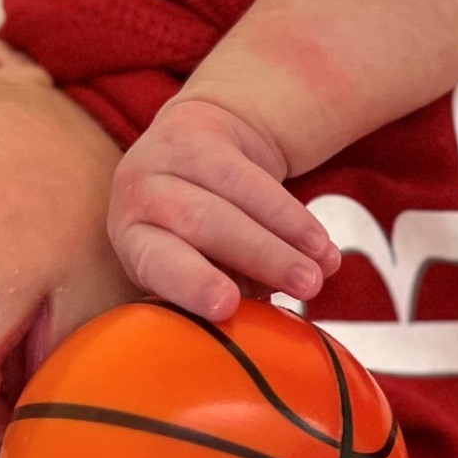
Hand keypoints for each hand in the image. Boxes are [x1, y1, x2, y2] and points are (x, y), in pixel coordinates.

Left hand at [106, 94, 341, 322]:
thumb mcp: (199, 265)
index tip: (227, 305)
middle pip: (200, 223)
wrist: (198, 149)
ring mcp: (166, 156)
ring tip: (324, 268)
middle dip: (259, 255)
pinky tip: (320, 241)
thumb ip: (226, 290)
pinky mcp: (202, 131)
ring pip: (233, 197)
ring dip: (287, 235)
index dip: (191, 283)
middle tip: (305, 286)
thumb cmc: (200, 233)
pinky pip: (255, 176)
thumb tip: (263, 326)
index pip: (158, 262)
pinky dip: (294, 214)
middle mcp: (138, 194)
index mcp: (133, 241)